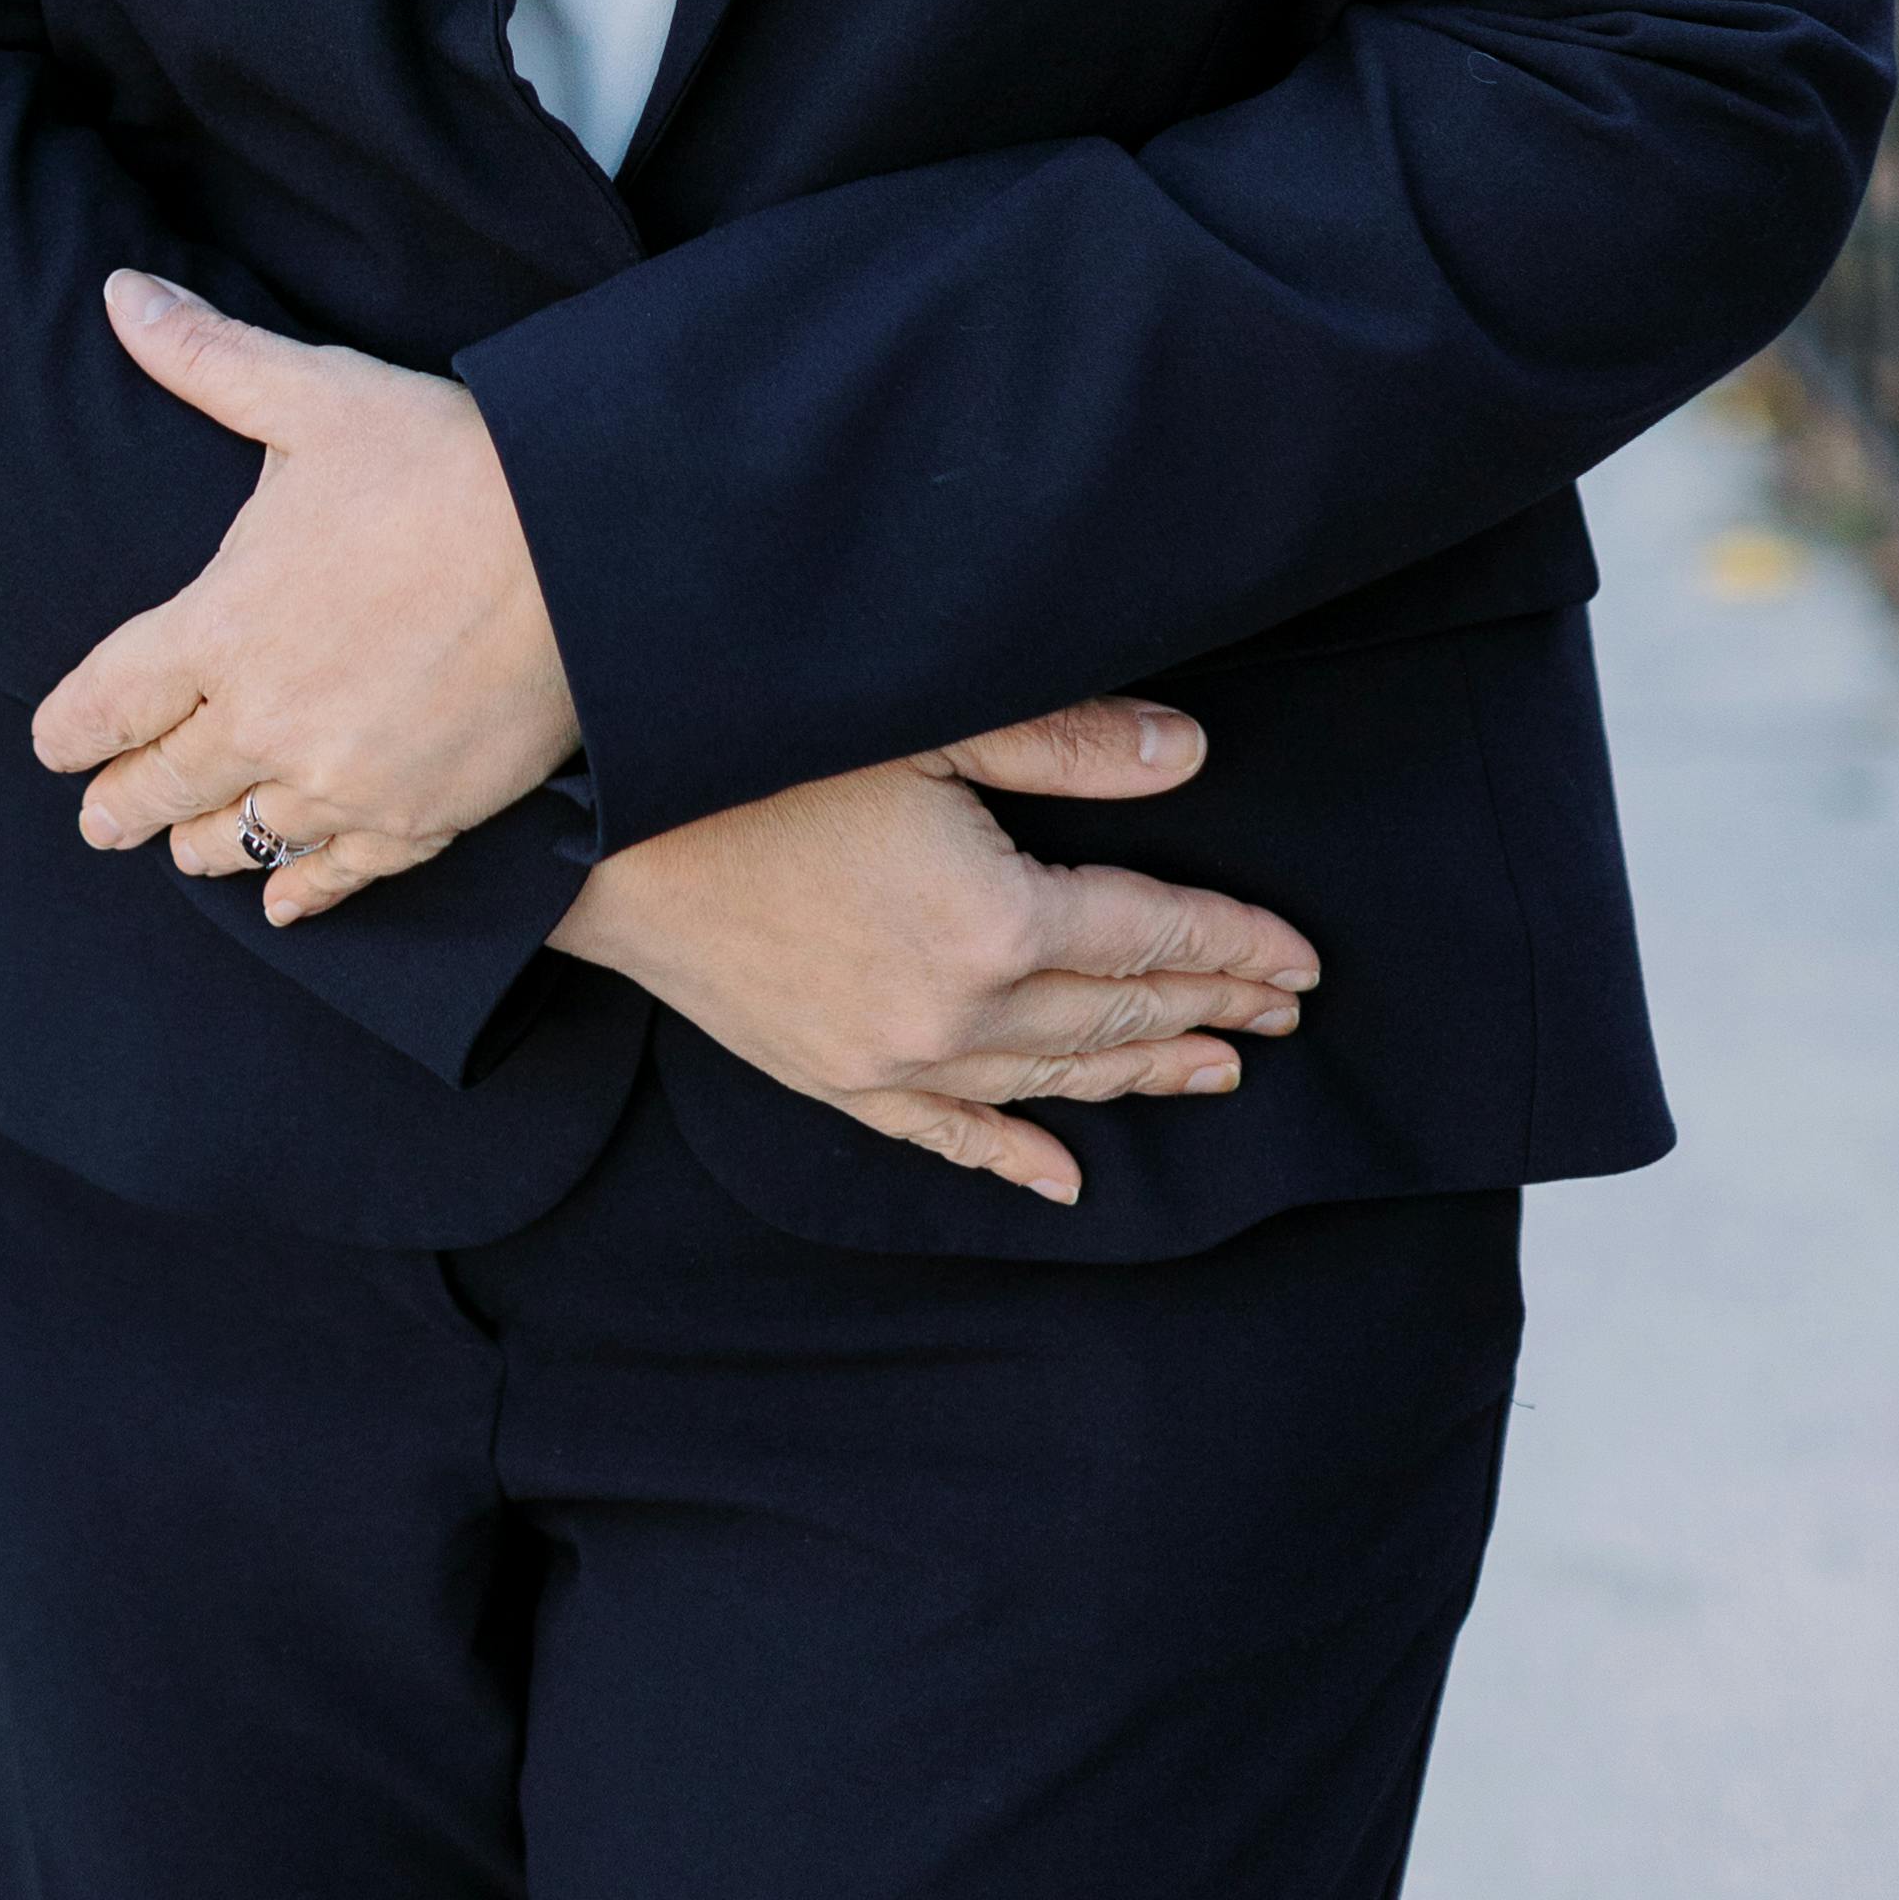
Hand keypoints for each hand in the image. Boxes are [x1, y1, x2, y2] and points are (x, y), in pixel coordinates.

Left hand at [28, 274, 579, 912]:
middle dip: (120, 803)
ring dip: (200, 845)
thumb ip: (207, 357)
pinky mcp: (418, 817)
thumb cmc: (444, 459)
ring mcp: (342, 780)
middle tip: (98, 821)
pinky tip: (283, 904)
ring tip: (182, 848)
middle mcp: (265, 720)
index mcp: (222, 624)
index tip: (50, 743)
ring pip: (240, 840)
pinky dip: (301, 895)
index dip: (68, 727)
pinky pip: (338, 877)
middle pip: (160, 786)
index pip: (110, 697)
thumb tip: (119, 294)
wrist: (581, 549)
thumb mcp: (315, 395)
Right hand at [544, 703, 1318, 1208]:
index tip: (1302, 961)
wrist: (597, 833)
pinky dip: (1011, 1154)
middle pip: (1112, 1014)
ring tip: (1211, 1072)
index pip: (1150, 936)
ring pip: (1048, 1079)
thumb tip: (1187, 756)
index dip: (1233, 945)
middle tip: (1280, 1016)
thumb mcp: (924, 722)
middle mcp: (956, 1013)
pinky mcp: (831, 1077)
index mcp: (993, 920)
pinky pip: (945, 1133)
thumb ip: (1064, 743)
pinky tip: (1063, 1177)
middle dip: (1207, 1010)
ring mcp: (891, 1060)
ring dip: (1136, 1074)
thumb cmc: (755, 753)